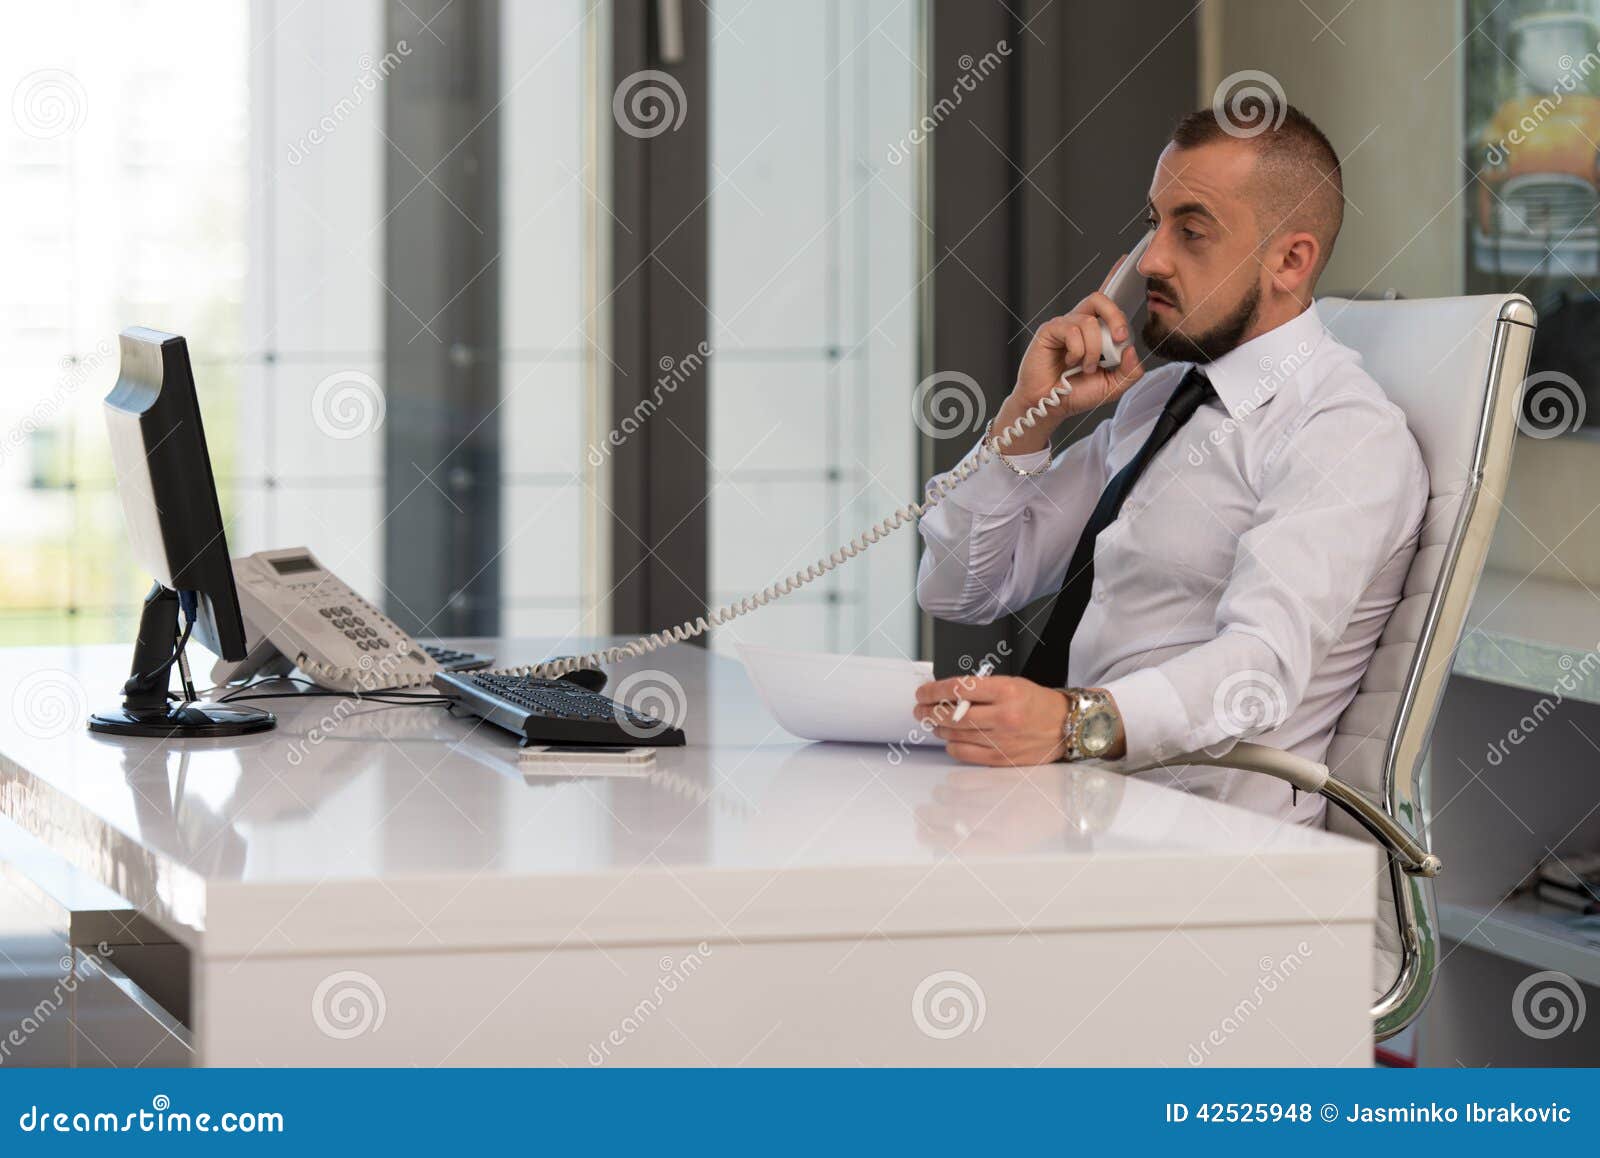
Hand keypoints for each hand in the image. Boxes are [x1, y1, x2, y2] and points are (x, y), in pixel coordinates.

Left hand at [912, 674, 1068, 766]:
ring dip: (939, 728)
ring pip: (956, 735)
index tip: (922, 692)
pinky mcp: (1002, 759)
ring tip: (934, 723)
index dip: (934, 690)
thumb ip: (980, 689)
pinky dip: (953, 745)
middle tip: (920, 709)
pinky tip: (951, 738)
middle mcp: (1004, 716)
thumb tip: (946, 695)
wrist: (1067, 726)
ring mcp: (1003, 740)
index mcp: (1007, 691)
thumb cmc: (1038, 704)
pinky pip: (965, 753)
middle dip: (929, 711)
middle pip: (953, 715)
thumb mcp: (1012, 684)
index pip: (959, 688)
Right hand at [915, 767, 1071, 852]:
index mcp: (1005, 844)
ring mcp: (1002, 796)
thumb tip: (954, 841)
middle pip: (954, 820)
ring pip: (959, 797)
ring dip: (942, 798)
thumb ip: (987, 842)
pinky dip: (957, 781)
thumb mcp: (1018, 842)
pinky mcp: (1005, 776)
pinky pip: (972, 778)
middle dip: (932, 818)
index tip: (923, 836)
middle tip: (921, 814)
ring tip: (935, 798)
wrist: (1073, 798)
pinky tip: (952, 783)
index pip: (959, 845)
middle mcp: (1001, 821)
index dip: (936, 840)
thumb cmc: (1044, 823)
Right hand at [991, 253, 1145, 455]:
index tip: (1127, 260)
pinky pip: (1072, 329)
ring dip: (1093, 349)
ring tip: (1086, 367)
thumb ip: (1130, 371)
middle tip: (1119, 339)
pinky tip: (1069, 362)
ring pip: (1089, 321)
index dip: (1116, 276)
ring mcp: (1064, 326)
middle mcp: (1080, 323)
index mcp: (1097, 331)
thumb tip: (1131, 349)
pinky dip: (1077, 350)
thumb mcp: (1113, 386)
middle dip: (1116, 317)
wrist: (1050, 405)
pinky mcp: (1049, 331)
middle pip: (1101, 299)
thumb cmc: (1076, 393)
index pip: (1108, 299)